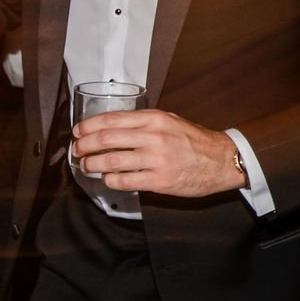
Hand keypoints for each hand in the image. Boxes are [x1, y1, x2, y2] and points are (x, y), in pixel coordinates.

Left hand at [71, 110, 244, 196]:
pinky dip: (110, 180)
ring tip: (87, 165)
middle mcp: (154, 137)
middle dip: (84, 146)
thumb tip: (109, 126)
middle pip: (105, 139)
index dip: (88, 126)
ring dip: (92, 164)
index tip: (77, 132)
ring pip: (111, 161)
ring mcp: (157, 159)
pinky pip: (124, 181)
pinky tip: (107, 178)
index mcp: (154, 119)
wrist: (222, 160)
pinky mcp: (159, 180)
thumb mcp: (169, 121)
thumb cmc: (194, 141)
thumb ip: (142, 122)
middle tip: (77, 150)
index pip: (111, 119)